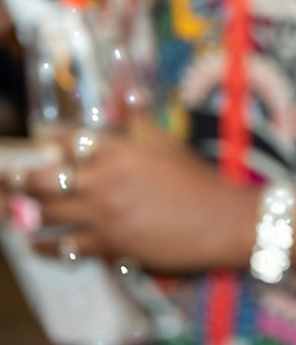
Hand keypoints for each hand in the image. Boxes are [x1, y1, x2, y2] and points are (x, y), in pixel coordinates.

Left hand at [22, 133, 256, 272]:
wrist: (226, 222)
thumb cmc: (202, 182)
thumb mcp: (169, 145)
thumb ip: (138, 124)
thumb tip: (124, 98)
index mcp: (120, 151)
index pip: (69, 141)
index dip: (50, 142)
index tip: (41, 146)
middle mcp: (105, 181)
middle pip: (45, 179)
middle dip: (21, 179)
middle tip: (9, 180)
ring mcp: (105, 215)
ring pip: (48, 212)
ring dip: (26, 212)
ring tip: (13, 210)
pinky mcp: (111, 244)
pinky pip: (66, 247)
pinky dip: (46, 246)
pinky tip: (35, 245)